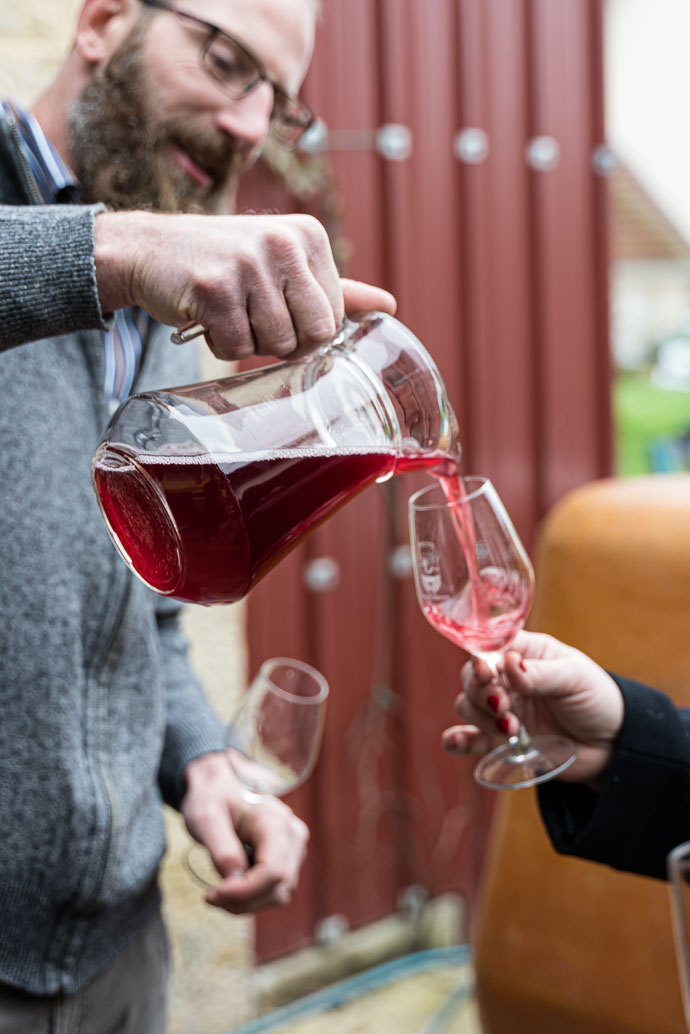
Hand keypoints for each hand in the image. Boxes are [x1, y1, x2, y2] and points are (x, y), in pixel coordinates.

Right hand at [94, 210, 395, 360]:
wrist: (150, 249)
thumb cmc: (223, 263)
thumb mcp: (283, 265)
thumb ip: (336, 289)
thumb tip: (389, 306)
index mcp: (309, 236)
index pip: (335, 317)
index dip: (304, 329)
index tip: (275, 306)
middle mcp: (283, 242)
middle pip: (315, 334)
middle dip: (285, 341)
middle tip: (254, 316)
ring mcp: (248, 263)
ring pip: (276, 344)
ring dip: (249, 342)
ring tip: (229, 310)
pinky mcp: (214, 287)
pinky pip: (237, 347)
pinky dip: (220, 343)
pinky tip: (206, 314)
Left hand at [180, 751, 308, 912]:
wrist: (221, 784)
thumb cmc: (213, 796)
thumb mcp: (206, 817)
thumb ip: (221, 847)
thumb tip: (234, 880)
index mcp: (277, 821)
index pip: (273, 871)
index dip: (245, 891)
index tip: (212, 894)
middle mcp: (294, 836)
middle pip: (278, 887)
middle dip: (243, 901)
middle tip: (210, 897)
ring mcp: (294, 848)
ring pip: (279, 894)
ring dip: (247, 903)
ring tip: (217, 893)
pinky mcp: (287, 859)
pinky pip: (275, 889)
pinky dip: (252, 897)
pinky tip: (230, 887)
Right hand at [442, 630, 624, 785]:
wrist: (613, 746)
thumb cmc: (597, 699)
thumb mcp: (575, 679)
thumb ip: (541, 673)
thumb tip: (510, 663)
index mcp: (525, 654)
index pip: (489, 648)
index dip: (481, 659)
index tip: (488, 672)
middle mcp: (508, 680)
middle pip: (472, 678)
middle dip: (481, 692)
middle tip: (505, 706)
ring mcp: (504, 711)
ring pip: (467, 706)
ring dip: (480, 717)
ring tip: (512, 730)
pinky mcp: (501, 741)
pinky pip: (470, 739)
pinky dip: (458, 740)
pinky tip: (454, 742)